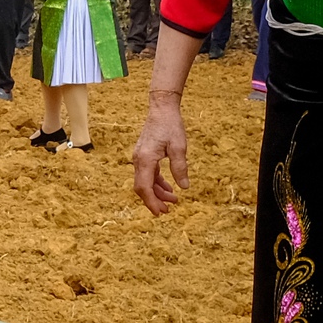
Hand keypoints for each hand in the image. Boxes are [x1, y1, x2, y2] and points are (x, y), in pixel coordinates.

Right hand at [132, 96, 190, 213]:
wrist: (162, 109)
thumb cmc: (170, 126)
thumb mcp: (179, 147)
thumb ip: (180, 168)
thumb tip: (183, 187)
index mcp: (145, 160)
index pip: (144, 187)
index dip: (151, 202)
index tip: (160, 212)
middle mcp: (139, 160)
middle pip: (142, 188)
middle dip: (154, 200)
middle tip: (168, 210)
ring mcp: (140, 158)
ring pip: (145, 182)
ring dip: (157, 192)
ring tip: (173, 199)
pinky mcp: (144, 155)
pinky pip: (148, 174)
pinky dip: (157, 183)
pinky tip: (169, 187)